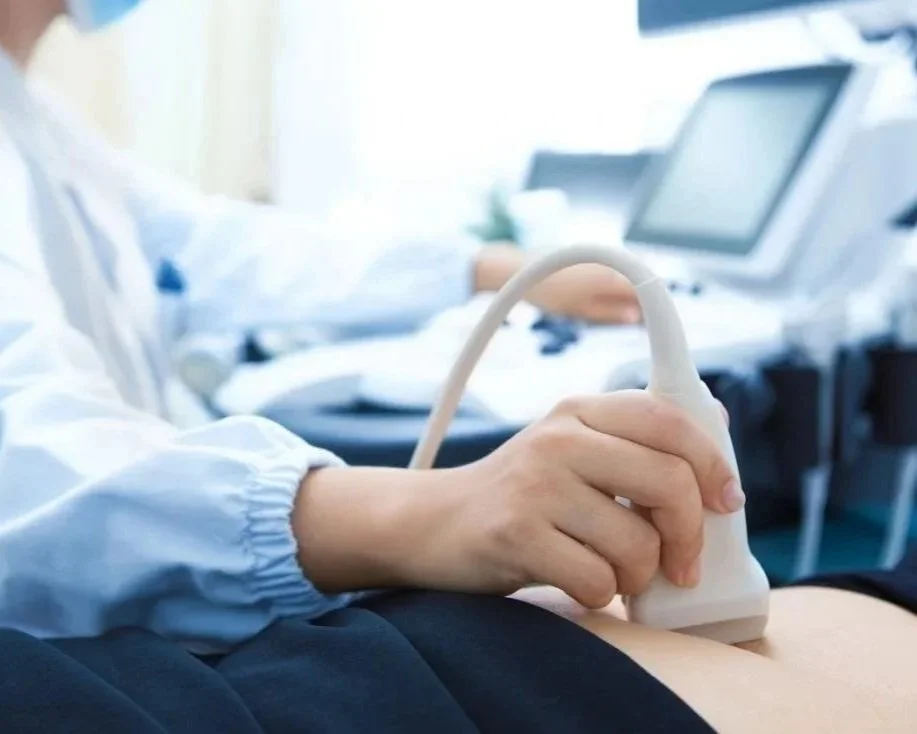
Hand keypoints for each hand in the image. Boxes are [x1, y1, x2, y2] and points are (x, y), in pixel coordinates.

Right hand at [294, 391, 742, 608]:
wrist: (435, 522)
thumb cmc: (523, 496)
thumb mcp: (572, 452)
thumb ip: (632, 448)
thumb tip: (718, 458)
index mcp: (579, 410)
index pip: (669, 420)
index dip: (713, 463)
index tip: (726, 502)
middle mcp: (558, 438)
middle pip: (668, 482)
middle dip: (689, 535)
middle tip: (681, 563)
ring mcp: (534, 485)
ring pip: (637, 544)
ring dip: (638, 576)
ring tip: (613, 573)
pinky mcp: (515, 534)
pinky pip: (598, 581)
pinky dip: (601, 595)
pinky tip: (578, 582)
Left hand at [474, 243, 640, 323]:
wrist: (520, 269)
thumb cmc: (548, 292)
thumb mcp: (579, 309)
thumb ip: (609, 312)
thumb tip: (635, 317)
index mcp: (609, 276)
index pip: (646, 287)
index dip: (654, 304)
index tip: (654, 321)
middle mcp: (609, 261)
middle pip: (640, 278)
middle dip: (645, 297)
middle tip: (641, 320)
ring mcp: (601, 256)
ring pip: (627, 274)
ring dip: (631, 291)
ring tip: (626, 312)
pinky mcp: (592, 254)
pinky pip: (614, 269)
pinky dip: (618, 284)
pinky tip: (609, 298)